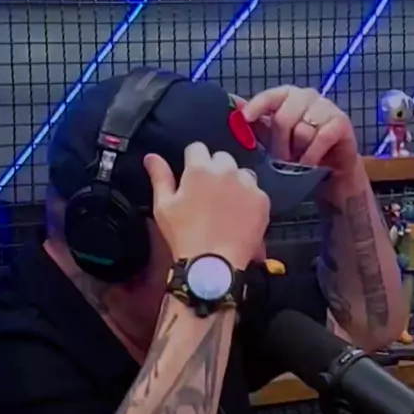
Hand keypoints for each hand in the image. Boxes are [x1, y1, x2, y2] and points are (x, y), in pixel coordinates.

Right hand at [144, 142, 269, 268]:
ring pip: (241, 172)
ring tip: (226, 204)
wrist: (214, 265)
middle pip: (221, 158)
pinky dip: (248, 199)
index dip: (193, 161)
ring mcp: (246, 185)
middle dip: (214, 170)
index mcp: (199, 169)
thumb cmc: (184, 236)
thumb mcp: (163, 207)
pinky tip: (239, 215)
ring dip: (234, 181)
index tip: (192, 177)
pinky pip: (255, 190)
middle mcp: (225, 171)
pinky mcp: (262, 200)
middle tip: (208, 193)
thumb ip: (159, 177)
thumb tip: (151, 157)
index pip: (197, 148)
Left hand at [235, 86, 358, 178]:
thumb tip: (234, 110)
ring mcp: (326, 107)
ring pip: (301, 130)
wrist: (333, 174)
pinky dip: (311, 155)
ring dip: (297, 152)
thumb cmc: (301, 154)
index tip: (245, 119)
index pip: (270, 96)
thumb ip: (256, 125)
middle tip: (280, 160)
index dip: (257, 106)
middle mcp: (307, 96)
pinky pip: (320, 137)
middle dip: (279, 143)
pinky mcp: (341, 122)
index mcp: (288, 97)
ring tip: (297, 162)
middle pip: (283, 117)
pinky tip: (309, 164)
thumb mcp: (275, 140)